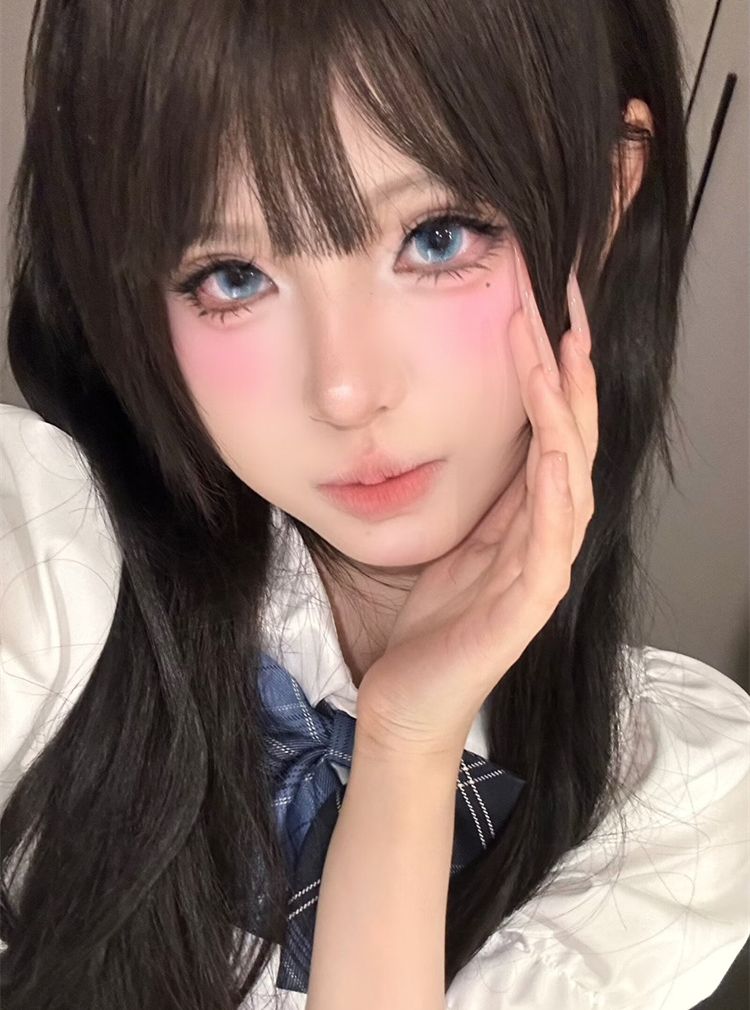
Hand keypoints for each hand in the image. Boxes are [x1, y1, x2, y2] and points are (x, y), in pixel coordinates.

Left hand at [356, 239, 598, 756]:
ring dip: (565, 416)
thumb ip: (483, 498)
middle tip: (565, 305)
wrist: (408, 703)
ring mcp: (542, 573)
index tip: (546, 307)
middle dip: (570, 373)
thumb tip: (487, 435)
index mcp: (526, 521)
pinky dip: (555, 495)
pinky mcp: (527, 609)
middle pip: (572, 441)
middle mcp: (546, 539)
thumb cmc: (429, 629)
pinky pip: (549, 543)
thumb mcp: (453, 542)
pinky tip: (554, 452)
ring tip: (559, 356)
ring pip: (569, 480)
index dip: (555, 371)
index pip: (552, 431)